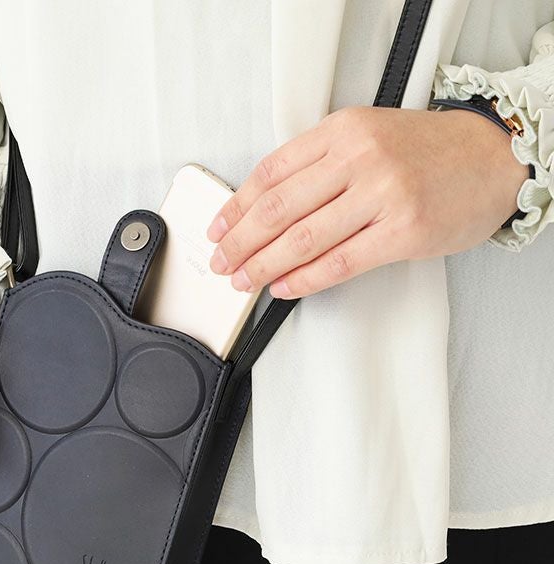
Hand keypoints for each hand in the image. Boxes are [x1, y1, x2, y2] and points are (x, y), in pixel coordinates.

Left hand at [206, 106, 529, 298]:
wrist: (492, 158)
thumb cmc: (425, 152)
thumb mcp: (367, 136)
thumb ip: (319, 163)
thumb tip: (265, 207)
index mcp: (343, 130)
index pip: (271, 172)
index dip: (236, 206)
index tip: (218, 228)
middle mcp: (360, 158)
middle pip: (279, 207)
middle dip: (240, 241)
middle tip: (221, 261)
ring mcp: (383, 195)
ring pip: (304, 238)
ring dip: (264, 264)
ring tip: (243, 280)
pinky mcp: (403, 232)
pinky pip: (339, 262)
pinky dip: (304, 279)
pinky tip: (283, 287)